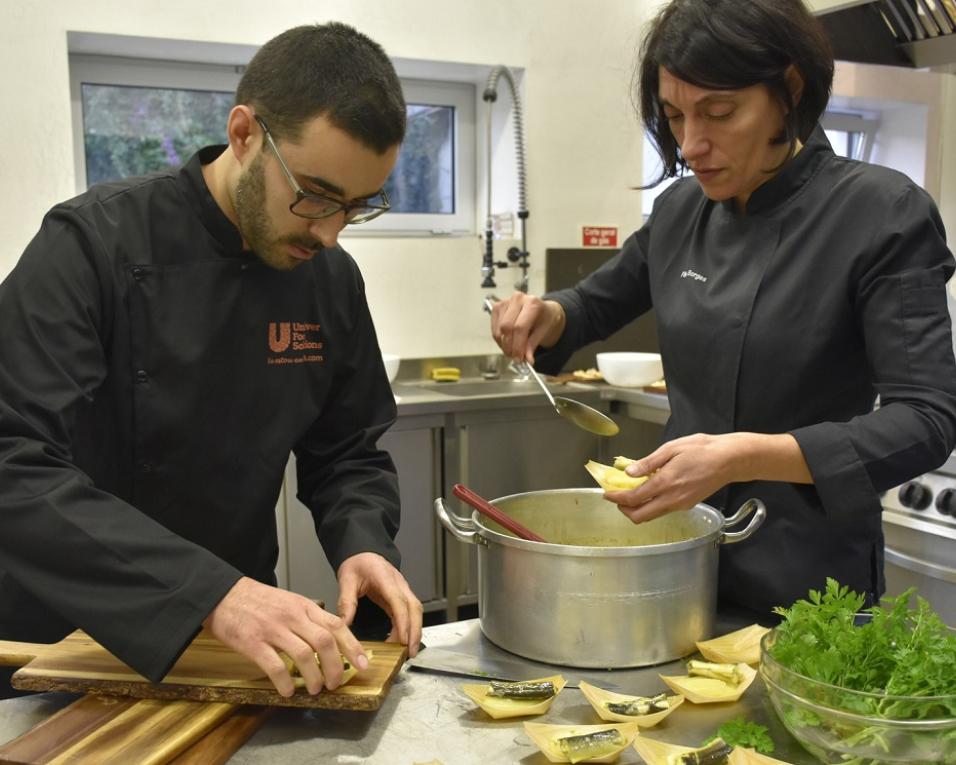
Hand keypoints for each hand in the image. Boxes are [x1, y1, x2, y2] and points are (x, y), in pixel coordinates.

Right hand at [203, 577, 367, 696]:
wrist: (223, 594)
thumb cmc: (258, 601)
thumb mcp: (289, 602)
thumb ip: (309, 618)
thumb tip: (330, 641)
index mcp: (304, 606)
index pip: (337, 626)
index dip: (353, 647)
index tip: (363, 664)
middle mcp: (292, 616)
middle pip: (325, 643)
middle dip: (336, 668)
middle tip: (336, 683)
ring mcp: (273, 629)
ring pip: (304, 656)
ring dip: (314, 678)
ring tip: (315, 689)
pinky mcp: (253, 642)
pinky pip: (275, 667)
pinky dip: (285, 683)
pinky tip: (288, 691)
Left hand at [336, 552, 422, 658]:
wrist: (362, 552)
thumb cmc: (357, 564)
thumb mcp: (346, 580)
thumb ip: (346, 602)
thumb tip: (344, 625)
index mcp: (385, 577)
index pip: (399, 601)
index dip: (402, 621)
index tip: (402, 639)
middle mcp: (399, 583)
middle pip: (414, 608)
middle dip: (415, 630)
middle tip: (410, 651)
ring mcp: (403, 588)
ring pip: (416, 610)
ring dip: (415, 630)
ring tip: (408, 650)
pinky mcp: (401, 595)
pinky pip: (409, 612)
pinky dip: (409, 626)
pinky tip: (402, 640)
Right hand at [489, 292, 564, 362]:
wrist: (542, 310)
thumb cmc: (544, 319)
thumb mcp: (543, 332)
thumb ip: (532, 345)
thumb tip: (526, 359)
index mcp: (532, 303)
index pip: (520, 327)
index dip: (517, 346)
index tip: (519, 358)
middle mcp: (518, 299)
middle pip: (506, 327)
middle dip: (509, 347)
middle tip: (515, 358)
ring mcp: (505, 302)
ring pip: (498, 330)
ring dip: (503, 345)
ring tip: (512, 352)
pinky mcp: (497, 307)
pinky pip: (494, 328)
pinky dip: (499, 340)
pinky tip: (507, 343)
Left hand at [604, 433, 751, 522]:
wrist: (730, 460)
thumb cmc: (703, 450)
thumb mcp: (671, 448)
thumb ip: (648, 462)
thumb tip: (628, 472)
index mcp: (665, 483)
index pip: (633, 498)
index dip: (616, 498)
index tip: (606, 493)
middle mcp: (672, 499)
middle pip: (639, 516)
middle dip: (623, 509)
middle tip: (616, 497)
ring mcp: (680, 505)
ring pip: (651, 515)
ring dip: (637, 508)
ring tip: (631, 492)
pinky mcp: (687, 505)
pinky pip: (663, 510)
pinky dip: (651, 504)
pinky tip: (650, 490)